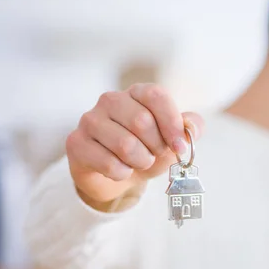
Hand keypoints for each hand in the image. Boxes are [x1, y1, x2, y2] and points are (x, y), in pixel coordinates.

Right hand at [66, 83, 204, 205]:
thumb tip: (191, 128)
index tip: (180, 146)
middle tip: (154, 154)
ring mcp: (90, 120)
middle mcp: (110, 100)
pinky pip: (109, 163)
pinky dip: (123, 173)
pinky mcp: (76, 143)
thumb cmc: (147, 149)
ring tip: (139, 162)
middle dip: (156, 147)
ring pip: (125, 145)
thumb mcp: (172, 139)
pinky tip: (121, 169)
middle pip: (142, 121)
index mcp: (137, 93)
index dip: (172, 122)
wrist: (118, 174)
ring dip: (140, 161)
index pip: (156, 95)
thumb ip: (189, 128)